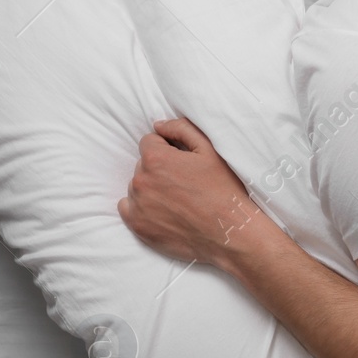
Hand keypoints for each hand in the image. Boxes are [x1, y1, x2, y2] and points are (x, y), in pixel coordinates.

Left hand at [117, 117, 265, 267]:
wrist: (229, 232)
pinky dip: (141, 207)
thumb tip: (157, 125)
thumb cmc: (223, 190)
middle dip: (159, 169)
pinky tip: (164, 211)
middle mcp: (141, 180)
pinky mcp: (137, 225)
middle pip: (142, 165)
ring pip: (138, 186)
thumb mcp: (210, 150)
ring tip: (178, 200)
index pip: (149, 142)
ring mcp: (137, 204)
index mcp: (156, 159)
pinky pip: (128, 207)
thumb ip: (181, 129)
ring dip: (152, 188)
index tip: (183, 163)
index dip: (168, 149)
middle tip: (185, 184)